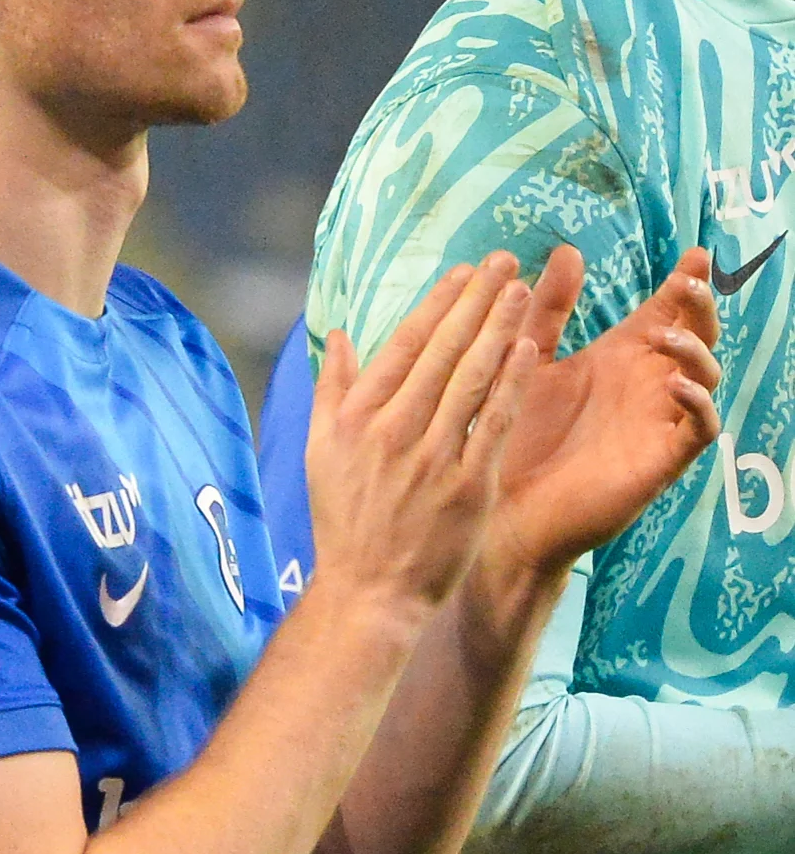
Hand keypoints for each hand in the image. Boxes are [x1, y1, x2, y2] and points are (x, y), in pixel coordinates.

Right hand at [306, 253, 537, 618]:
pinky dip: (512, 381)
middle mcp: (392, 431)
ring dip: (499, 326)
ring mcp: (432, 458)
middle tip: (505, 259)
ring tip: (522, 288)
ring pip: (472, 376)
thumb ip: (331, 390)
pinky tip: (531, 348)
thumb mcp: (322, 454)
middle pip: (444, 350)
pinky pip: (495, 422)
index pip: (405, 344)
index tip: (465, 270)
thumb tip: (342, 335)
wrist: (370, 594)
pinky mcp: (467, 486)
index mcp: (356, 419)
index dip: (439, 302)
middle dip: (477, 299)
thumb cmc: (346, 524)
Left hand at [488, 244, 720, 574]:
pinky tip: (675, 385)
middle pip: (696, 335)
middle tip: (690, 282)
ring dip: (696, 351)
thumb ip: (547, 310)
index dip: (684, 282)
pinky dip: (696, 404)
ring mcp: (657, 424)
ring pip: (706, 377)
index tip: (696, 252)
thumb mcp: (529, 361)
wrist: (504, 512)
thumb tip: (567, 250)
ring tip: (667, 338)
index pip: (665, 311)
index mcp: (619, 359)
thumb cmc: (516, 439)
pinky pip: (698, 430)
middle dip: (701, 306)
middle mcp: (646, 387)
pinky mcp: (659, 463)